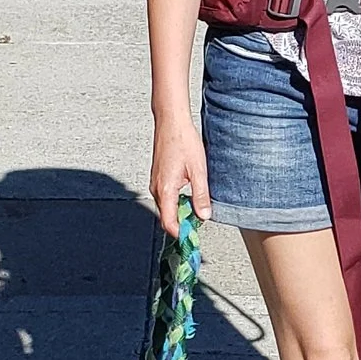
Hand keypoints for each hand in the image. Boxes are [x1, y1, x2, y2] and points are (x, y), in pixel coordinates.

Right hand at [150, 113, 210, 227]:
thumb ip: (200, 195)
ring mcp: (156, 183)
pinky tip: (190, 196)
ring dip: (181, 213)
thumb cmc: (183, 141)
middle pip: (167, 217)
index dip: (181, 233)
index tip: (194, 238)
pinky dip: (177, 202)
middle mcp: (156, 189)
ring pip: (167, 207)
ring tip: (198, 210)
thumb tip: (204, 216)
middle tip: (200, 225)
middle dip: (182, 224)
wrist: (171, 122)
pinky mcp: (158, 178)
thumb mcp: (198, 170)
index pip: (169, 222)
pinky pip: (166, 198)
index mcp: (165, 189)